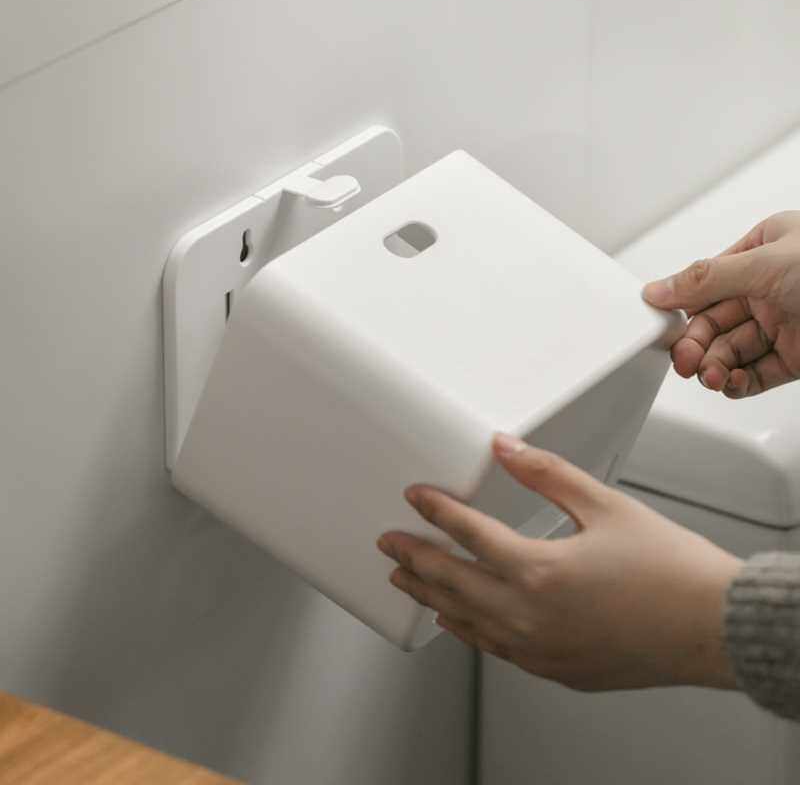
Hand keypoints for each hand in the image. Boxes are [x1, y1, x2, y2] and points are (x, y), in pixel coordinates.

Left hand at [378, 435, 740, 691]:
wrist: (713, 628)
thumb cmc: (670, 571)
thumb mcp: (605, 505)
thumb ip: (546, 474)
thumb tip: (505, 449)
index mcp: (538, 570)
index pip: (468, 533)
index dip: (435, 511)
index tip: (415, 497)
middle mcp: (529, 615)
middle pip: (452, 581)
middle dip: (414, 559)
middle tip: (388, 545)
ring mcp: (539, 648)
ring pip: (464, 621)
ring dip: (430, 597)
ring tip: (405, 582)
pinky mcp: (554, 669)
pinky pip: (493, 649)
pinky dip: (466, 630)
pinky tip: (455, 622)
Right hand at [643, 211, 799, 397]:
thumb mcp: (767, 263)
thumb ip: (706, 279)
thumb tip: (658, 289)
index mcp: (764, 251)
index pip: (706, 284)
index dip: (682, 309)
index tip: (661, 329)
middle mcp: (771, 287)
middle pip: (714, 322)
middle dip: (697, 344)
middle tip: (686, 359)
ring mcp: (785, 324)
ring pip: (730, 350)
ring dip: (714, 366)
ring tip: (711, 374)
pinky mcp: (797, 358)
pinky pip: (754, 374)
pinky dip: (737, 382)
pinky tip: (729, 382)